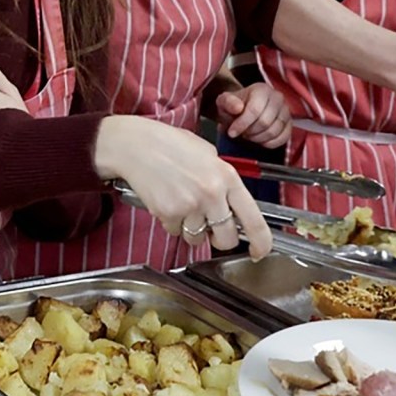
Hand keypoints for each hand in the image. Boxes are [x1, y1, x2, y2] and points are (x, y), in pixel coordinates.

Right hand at [94, 116, 272, 258]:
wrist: (134, 144)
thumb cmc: (168, 144)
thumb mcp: (207, 153)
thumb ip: (224, 178)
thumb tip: (233, 204)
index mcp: (227, 177)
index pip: (254, 220)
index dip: (261, 243)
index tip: (259, 251)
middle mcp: (212, 193)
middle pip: (227, 238)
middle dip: (220, 239)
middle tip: (212, 229)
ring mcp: (189, 205)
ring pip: (198, 238)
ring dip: (192, 230)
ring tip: (182, 207)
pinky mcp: (168, 213)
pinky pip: (176, 231)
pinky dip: (172, 223)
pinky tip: (167, 202)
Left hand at [214, 82, 292, 147]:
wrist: (243, 110)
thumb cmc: (234, 106)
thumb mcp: (224, 102)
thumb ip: (228, 102)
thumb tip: (238, 108)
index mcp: (261, 90)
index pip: (255, 110)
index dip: (242, 124)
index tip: (232, 132)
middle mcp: (277, 98)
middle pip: (265, 122)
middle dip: (250, 132)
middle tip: (242, 133)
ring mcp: (286, 111)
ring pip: (274, 131)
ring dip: (258, 138)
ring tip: (249, 135)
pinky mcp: (290, 124)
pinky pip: (283, 138)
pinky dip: (269, 143)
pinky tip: (259, 140)